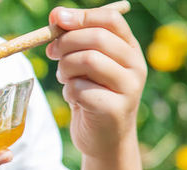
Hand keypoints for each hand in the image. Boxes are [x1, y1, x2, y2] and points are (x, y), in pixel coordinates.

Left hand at [45, 6, 146, 157]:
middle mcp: (135, 66)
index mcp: (129, 49)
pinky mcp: (115, 110)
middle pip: (98, 38)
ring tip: (65, 78)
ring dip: (65, 68)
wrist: (104, 138)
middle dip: (66, 42)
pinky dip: (68, 91)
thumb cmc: (92, 94)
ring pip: (88, 61)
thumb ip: (73, 39)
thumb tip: (56, 14)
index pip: (111, 20)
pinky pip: (80, 89)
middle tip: (51, 52)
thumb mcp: (84, 63)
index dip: (82, 16)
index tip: (57, 18)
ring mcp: (129, 88)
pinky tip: (74, 99)